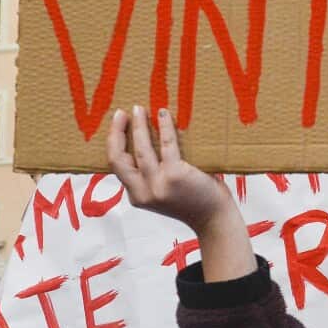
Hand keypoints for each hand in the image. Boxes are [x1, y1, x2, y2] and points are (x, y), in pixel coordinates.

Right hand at [107, 106, 234, 234]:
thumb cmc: (192, 200)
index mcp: (137, 196)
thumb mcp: (162, 193)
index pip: (116, 167)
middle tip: (121, 112)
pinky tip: (164, 115)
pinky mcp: (175, 176)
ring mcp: (158, 185)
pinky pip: (167, 144)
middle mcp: (143, 193)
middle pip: (118, 158)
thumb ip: (150, 176)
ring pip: (141, 148)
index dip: (113, 143)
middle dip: (116, 132)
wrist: (214, 218)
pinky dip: (165, 127)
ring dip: (139, 126)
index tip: (117, 125)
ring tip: (140, 109)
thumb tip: (144, 141)